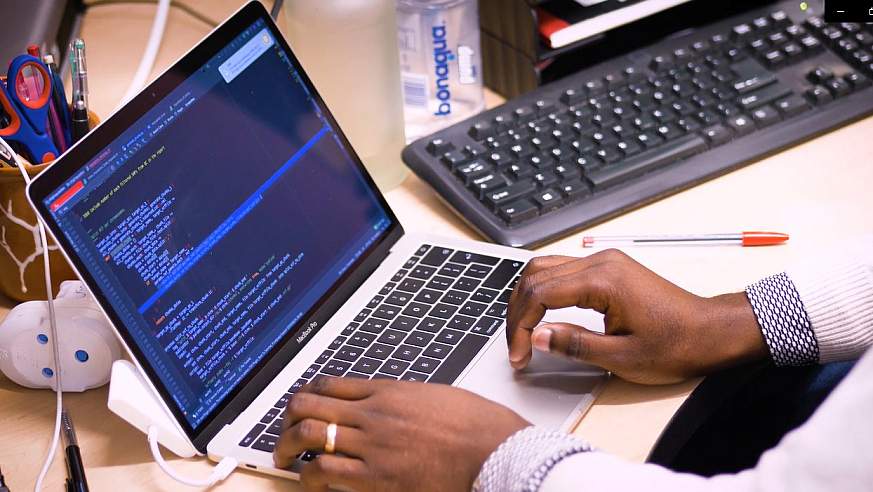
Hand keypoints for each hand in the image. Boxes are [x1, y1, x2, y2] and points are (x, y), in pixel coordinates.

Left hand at [274, 377, 529, 491]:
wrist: (496, 452)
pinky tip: (310, 482)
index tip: (301, 405)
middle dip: (288, 419)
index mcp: (389, 392)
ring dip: (288, 448)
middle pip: (308, 405)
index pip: (330, 384)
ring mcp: (371, 445)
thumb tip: (391, 405)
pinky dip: (308, 477)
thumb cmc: (478, 427)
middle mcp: (373, 414)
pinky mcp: (375, 478)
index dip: (307, 394)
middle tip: (284, 434)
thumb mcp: (437, 397)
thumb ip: (405, 400)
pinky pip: (324, 472)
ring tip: (284, 460)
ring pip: (308, 436)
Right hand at [506, 249, 767, 383]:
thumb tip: (538, 337)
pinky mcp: (609, 267)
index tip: (519, 355)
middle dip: (518, 311)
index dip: (521, 326)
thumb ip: (575, 345)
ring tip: (524, 331)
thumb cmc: (677, 345)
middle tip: (516, 346)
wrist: (712, 332)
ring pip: (545, 268)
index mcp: (602, 280)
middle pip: (536, 275)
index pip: (539, 294)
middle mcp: (600, 262)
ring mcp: (604, 261)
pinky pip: (563, 270)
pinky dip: (544, 290)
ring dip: (527, 298)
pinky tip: (542, 314)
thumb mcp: (622, 358)